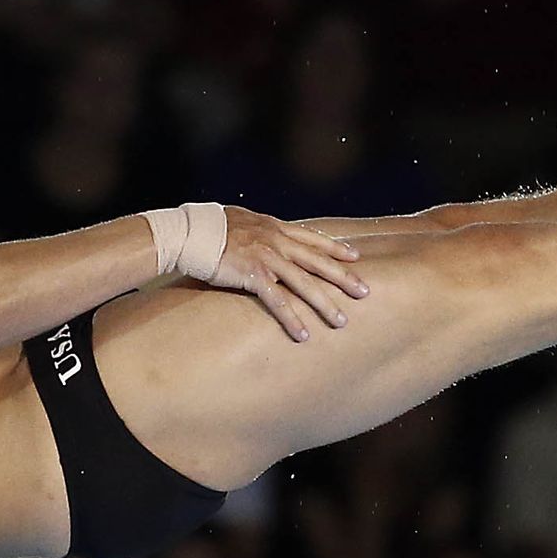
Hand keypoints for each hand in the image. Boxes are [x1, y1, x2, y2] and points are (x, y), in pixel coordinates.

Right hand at [203, 207, 369, 341]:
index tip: (355, 257)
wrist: (191, 232)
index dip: (335, 248)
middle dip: (343, 278)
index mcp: (275, 228)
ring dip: (325, 304)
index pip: (313, 238)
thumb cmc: (212, 228)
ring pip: (305, 284)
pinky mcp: (253, 276)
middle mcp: (277, 242)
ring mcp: (267, 258)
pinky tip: (303, 334)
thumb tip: (267, 236)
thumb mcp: (244, 222)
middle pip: (318, 262)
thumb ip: (261, 231)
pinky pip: (278, 301)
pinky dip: (292, 319)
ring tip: (342, 321)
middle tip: (365, 292)